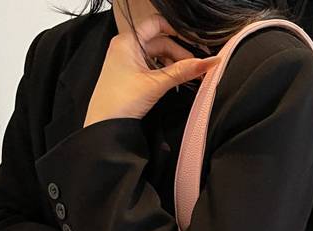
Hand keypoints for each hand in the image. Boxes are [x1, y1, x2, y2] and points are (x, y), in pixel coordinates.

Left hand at [84, 12, 220, 125]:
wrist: (103, 124)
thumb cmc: (121, 101)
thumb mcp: (156, 83)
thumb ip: (183, 72)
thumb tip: (209, 62)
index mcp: (128, 41)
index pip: (156, 24)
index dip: (176, 31)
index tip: (192, 43)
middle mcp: (126, 47)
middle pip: (159, 42)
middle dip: (179, 53)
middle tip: (195, 68)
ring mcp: (126, 60)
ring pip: (156, 55)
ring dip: (173, 64)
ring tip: (186, 77)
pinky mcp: (128, 74)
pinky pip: (150, 66)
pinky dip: (163, 72)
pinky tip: (173, 82)